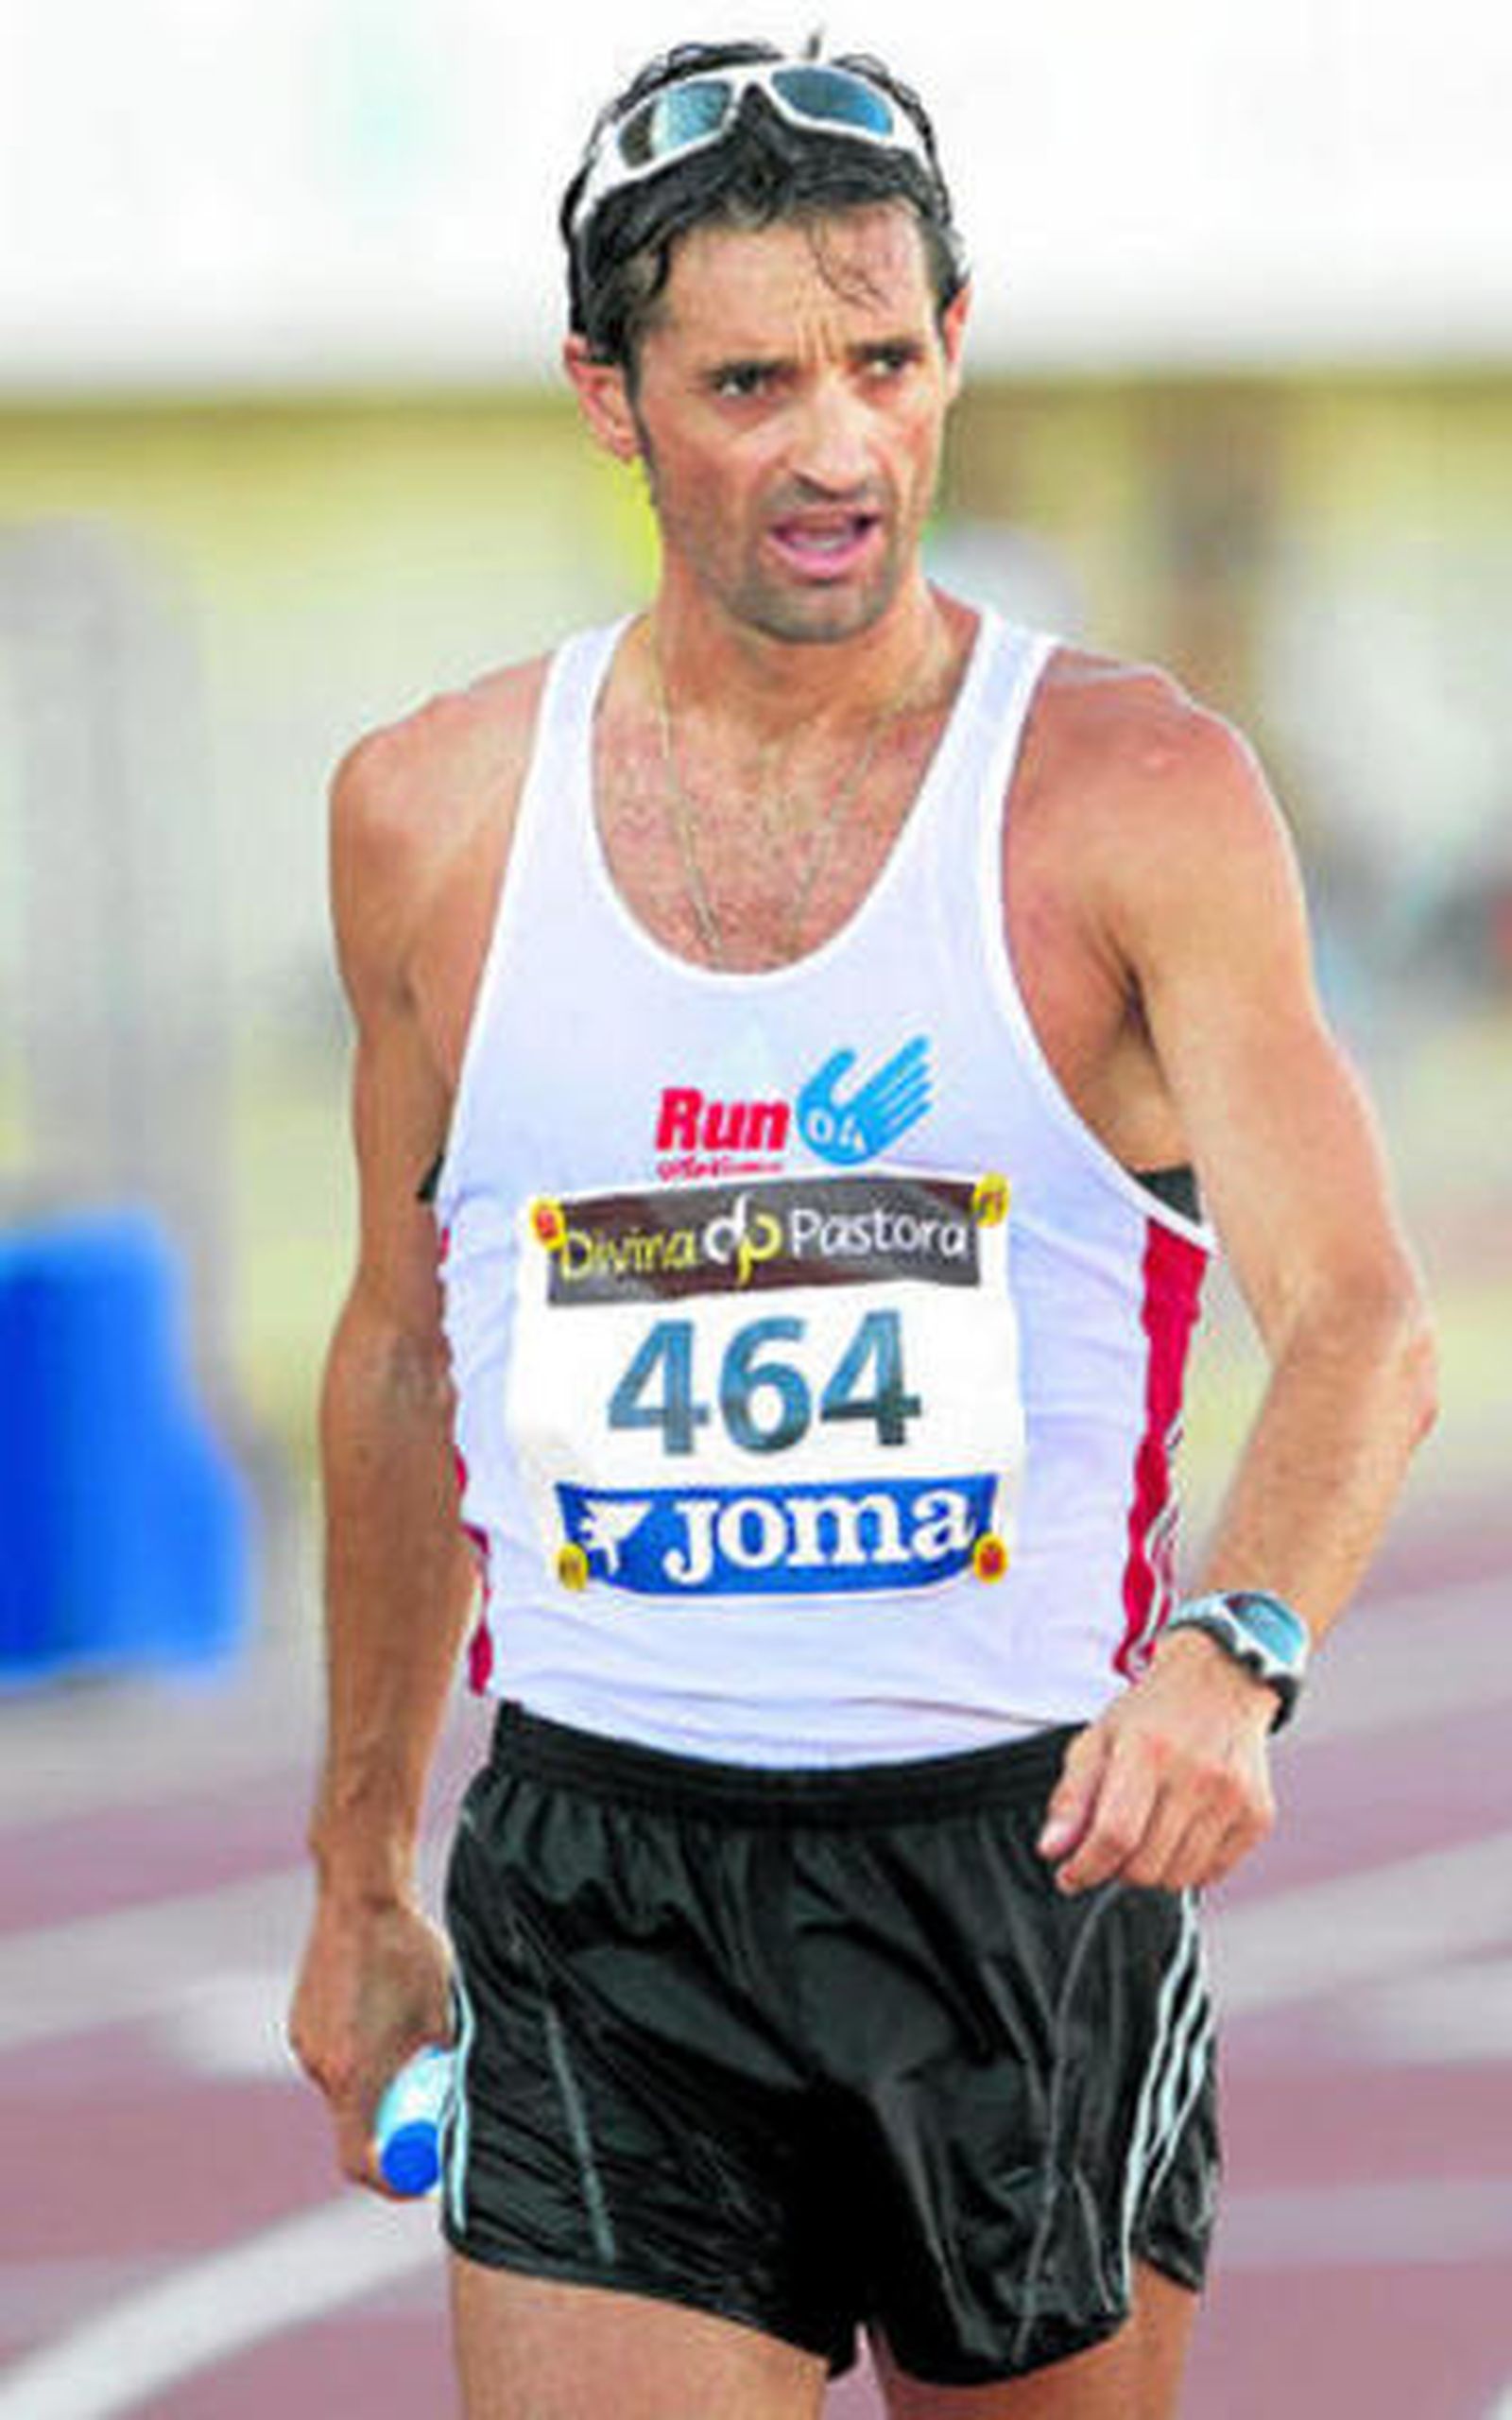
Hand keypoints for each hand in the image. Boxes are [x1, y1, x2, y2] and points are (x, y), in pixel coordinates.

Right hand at [288, 1891, 452, 2193]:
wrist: (361, 1892)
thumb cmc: (410, 1950)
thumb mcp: (445, 2014)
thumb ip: (450, 2065)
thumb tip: (468, 2098)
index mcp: (356, 2075)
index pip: (361, 2161)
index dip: (393, 2179)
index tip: (421, 2176)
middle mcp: (323, 2066)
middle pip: (356, 2124)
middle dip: (393, 2122)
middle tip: (430, 2097)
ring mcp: (307, 2042)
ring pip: (348, 2086)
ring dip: (379, 2082)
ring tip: (410, 2035)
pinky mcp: (302, 2020)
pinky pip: (335, 2057)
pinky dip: (361, 2054)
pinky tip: (384, 2011)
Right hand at [797, 1036, 931, 1163]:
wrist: (804, 1162)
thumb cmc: (806, 1124)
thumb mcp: (810, 1094)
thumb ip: (830, 1071)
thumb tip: (849, 1052)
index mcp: (851, 1108)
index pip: (884, 1079)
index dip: (902, 1061)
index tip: (916, 1047)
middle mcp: (866, 1121)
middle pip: (894, 1091)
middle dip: (910, 1070)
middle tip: (925, 1051)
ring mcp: (873, 1133)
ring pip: (900, 1107)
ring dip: (913, 1089)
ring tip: (926, 1072)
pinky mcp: (875, 1144)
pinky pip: (899, 1126)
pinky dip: (913, 1113)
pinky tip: (924, 1101)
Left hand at [1037, 1629, 1278, 1894]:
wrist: (1220, 1682)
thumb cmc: (1152, 1713)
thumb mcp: (1098, 1739)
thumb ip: (1071, 1797)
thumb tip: (1053, 1850)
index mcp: (1148, 1750)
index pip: (1114, 1835)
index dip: (1085, 1867)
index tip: (1069, 1876)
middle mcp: (1196, 1774)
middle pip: (1145, 1865)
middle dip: (1116, 1868)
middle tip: (1111, 1847)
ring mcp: (1232, 1798)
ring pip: (1178, 1877)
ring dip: (1151, 1870)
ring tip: (1145, 1837)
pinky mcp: (1257, 1815)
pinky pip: (1213, 1873)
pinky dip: (1188, 1867)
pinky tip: (1178, 1835)